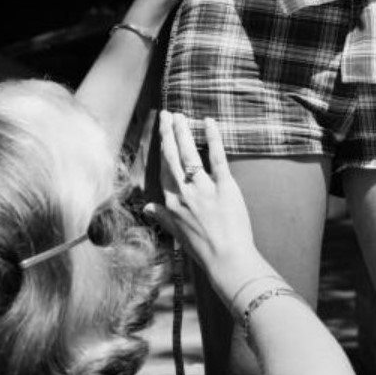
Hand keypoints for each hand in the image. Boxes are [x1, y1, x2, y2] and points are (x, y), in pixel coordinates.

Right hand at [145, 112, 262, 298]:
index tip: (161, 131)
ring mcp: (204, 189)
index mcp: (172, 202)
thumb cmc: (203, 249)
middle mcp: (184, 193)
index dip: (162, 147)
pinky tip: (209, 122)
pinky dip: (213, 138)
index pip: (164, 168)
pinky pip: (217, 159)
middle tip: (167, 114)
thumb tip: (148, 208)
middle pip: (172, 156)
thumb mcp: (177, 233)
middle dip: (168, 133)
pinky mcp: (225, 188)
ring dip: (183, 132)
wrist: (227, 260)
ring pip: (189, 154)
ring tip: (180, 116)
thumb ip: (163, 216)